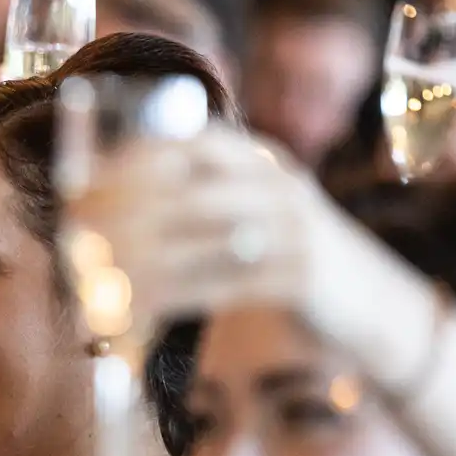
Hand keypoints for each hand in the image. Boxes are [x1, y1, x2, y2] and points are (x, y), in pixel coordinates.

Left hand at [75, 124, 352, 326]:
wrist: (378, 307)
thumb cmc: (290, 262)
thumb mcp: (255, 215)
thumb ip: (201, 202)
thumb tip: (108, 212)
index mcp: (264, 162)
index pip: (193, 143)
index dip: (135, 160)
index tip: (85, 184)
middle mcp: (280, 187)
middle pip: (189, 189)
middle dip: (125, 211)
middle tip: (78, 233)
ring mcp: (294, 230)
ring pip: (200, 238)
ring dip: (139, 257)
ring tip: (92, 274)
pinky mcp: (299, 278)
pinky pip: (220, 285)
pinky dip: (171, 298)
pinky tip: (134, 311)